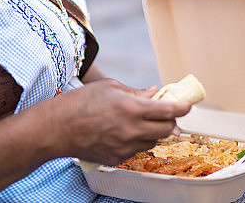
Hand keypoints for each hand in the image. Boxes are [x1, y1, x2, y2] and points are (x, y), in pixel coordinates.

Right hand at [54, 79, 190, 165]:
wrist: (57, 129)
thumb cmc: (79, 103)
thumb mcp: (110, 87)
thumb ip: (135, 92)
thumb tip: (153, 93)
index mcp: (131, 108)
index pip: (167, 111)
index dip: (181, 108)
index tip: (187, 105)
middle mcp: (131, 130)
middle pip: (167, 130)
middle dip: (171, 121)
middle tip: (167, 114)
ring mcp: (125, 146)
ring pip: (154, 141)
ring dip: (155, 131)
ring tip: (143, 121)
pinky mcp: (117, 157)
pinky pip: (138, 149)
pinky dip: (139, 140)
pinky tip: (127, 132)